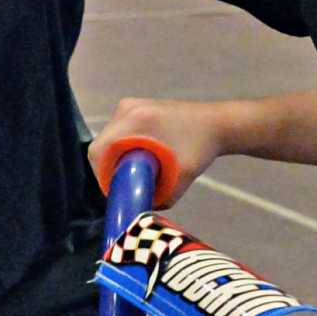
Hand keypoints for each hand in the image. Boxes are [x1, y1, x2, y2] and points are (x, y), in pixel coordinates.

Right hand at [89, 96, 231, 206]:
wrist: (217, 124)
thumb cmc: (202, 148)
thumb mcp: (182, 177)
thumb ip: (161, 198)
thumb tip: (138, 211)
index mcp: (135, 120)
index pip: (98, 152)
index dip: (102, 176)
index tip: (117, 191)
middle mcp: (127, 108)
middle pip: (100, 146)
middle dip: (108, 170)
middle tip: (126, 187)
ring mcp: (130, 105)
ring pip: (108, 140)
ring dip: (115, 159)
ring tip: (134, 174)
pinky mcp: (135, 107)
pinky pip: (117, 133)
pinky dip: (123, 148)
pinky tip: (139, 160)